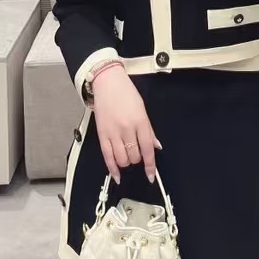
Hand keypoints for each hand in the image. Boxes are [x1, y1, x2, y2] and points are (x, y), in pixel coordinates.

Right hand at [91, 67, 161, 182]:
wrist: (107, 82)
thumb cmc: (126, 93)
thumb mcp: (142, 109)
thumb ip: (149, 130)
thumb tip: (156, 146)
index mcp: (140, 121)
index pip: (147, 148)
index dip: (150, 165)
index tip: (151, 175)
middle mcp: (127, 128)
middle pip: (134, 156)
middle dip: (137, 158)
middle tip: (137, 152)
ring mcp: (113, 132)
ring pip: (122, 159)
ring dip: (126, 162)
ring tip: (127, 155)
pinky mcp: (102, 134)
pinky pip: (107, 156)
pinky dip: (112, 168)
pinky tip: (116, 175)